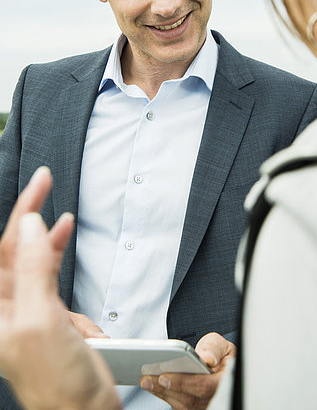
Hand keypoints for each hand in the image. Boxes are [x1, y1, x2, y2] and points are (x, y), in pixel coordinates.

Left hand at [0, 167, 120, 409]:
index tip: (38, 184)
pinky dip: (59, 256)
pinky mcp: (51, 315)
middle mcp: (8, 308)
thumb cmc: (56, 383)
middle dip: (29, 215)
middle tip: (44, 182)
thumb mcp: (40, 321)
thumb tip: (28, 226)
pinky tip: (64, 241)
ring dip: (46, 234)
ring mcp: (30, 310)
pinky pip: (51, 276)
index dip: (19, 213)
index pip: (2, 249)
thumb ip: (32, 270)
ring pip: (33, 259)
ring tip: (59, 212)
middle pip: (14, 249)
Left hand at [140, 332, 235, 409]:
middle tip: (147, 378)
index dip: (183, 382)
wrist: (220, 364)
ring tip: (145, 379)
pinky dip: (163, 394)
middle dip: (166, 387)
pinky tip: (151, 384)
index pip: (203, 386)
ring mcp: (202, 406)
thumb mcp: (222, 345)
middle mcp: (213, 399)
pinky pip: (177, 404)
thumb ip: (214, 348)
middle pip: (188, 398)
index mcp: (224, 382)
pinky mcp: (193, 408)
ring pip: (180, 404)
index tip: (164, 377)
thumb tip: (205, 358)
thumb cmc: (220, 354)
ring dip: (161, 392)